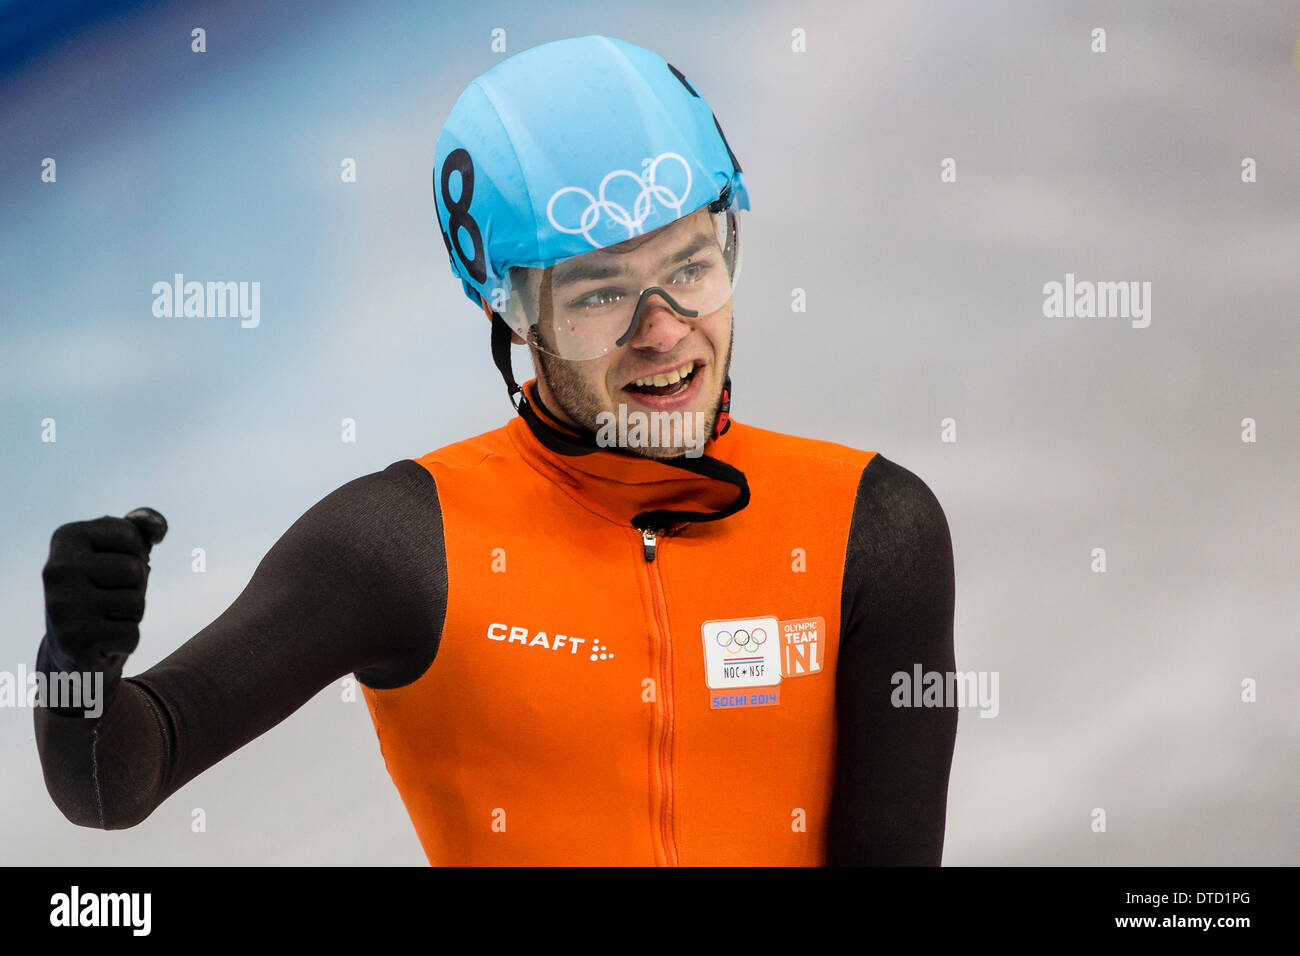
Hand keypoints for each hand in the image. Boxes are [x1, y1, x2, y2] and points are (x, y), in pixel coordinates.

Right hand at [40, 508, 167, 675]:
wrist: (71, 646)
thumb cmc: (104, 588)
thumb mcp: (121, 549)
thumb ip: (143, 526)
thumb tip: (158, 528)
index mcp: (66, 537)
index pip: (131, 535)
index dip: (136, 554)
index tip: (112, 567)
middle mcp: (57, 568)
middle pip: (136, 570)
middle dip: (136, 587)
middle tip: (109, 597)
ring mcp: (63, 605)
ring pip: (136, 603)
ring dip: (132, 615)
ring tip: (105, 618)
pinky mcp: (73, 640)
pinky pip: (131, 634)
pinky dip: (126, 641)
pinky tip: (102, 641)